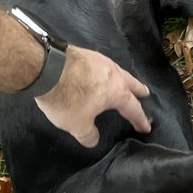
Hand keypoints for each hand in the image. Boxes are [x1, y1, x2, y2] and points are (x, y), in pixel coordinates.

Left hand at [34, 45, 151, 146]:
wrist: (46, 68)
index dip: (140, 119)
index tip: (146, 126)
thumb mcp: (77, 125)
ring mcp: (99, 60)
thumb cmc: (66, 98)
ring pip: (117, 71)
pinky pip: (101, 64)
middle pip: (130, 83)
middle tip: (145, 93)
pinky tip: (100, 72)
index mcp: (116, 92)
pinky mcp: (85, 53)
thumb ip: (88, 134)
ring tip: (124, 81)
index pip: (133, 108)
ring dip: (123, 78)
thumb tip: (93, 140)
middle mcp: (113, 74)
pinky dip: (105, 71)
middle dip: (138, 90)